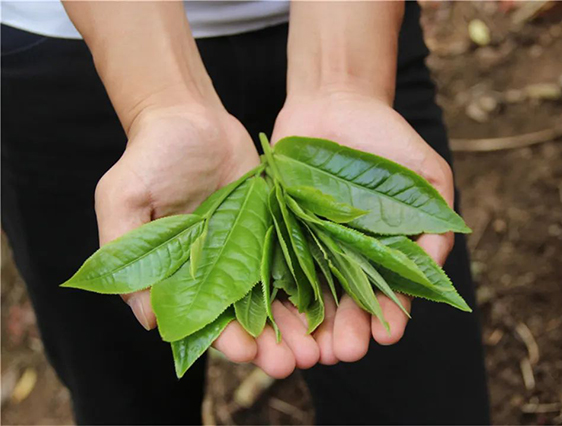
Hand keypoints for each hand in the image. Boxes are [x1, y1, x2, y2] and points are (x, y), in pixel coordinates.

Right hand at [96, 99, 319, 377]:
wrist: (189, 118)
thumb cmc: (149, 157)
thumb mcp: (123, 200)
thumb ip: (124, 253)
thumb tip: (147, 319)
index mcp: (182, 276)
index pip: (205, 320)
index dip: (225, 339)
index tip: (246, 352)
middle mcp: (219, 270)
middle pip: (250, 317)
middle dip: (272, 342)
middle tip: (296, 361)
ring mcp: (251, 250)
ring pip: (279, 297)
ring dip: (299, 324)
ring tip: (321, 346)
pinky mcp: (277, 228)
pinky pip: (298, 259)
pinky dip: (315, 283)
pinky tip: (335, 302)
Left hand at [271, 90, 455, 363]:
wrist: (334, 103)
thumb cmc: (387, 139)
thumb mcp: (427, 177)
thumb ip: (434, 223)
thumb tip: (435, 271)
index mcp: (382, 254)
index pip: (387, 297)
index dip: (388, 317)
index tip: (385, 333)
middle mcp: (343, 259)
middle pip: (344, 307)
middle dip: (346, 332)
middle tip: (344, 352)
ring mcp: (306, 248)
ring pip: (307, 299)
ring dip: (307, 329)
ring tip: (308, 353)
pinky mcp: (273, 233)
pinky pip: (269, 269)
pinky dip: (270, 297)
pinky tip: (269, 321)